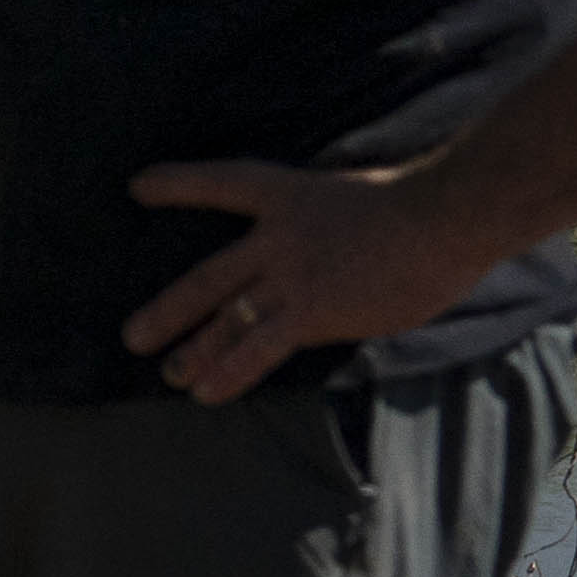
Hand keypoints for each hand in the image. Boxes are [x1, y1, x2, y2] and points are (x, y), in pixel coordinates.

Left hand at [119, 159, 499, 402]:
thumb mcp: (366, 200)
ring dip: (196, 349)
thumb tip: (341, 263)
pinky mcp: (311, 311)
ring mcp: (290, 277)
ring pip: (228, 318)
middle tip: (133, 336)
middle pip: (210, 276)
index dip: (181, 184)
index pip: (225, 183)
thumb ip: (338, 231)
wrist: (443, 216)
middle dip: (170, 309)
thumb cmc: (425, 206)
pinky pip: (259, 347)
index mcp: (291, 196)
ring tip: (168, 375)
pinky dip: (230, 371)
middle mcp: (278, 238)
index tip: (140, 186)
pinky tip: (205, 393)